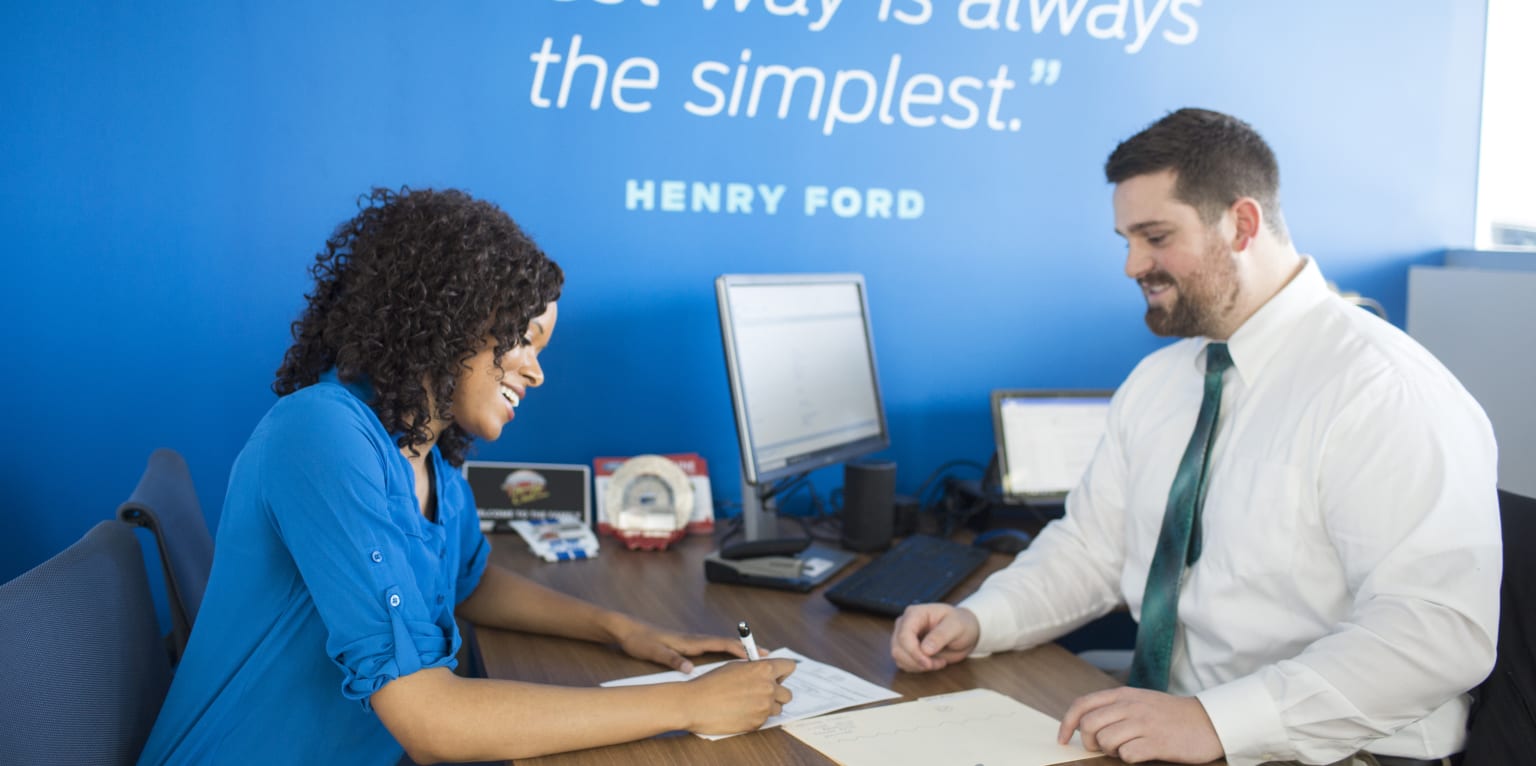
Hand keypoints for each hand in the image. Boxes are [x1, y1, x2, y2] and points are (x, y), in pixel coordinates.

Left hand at [612, 619, 745, 673]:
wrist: (627, 630)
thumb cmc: (640, 640)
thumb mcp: (653, 652)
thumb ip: (672, 660)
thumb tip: (690, 670)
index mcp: (690, 642)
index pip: (721, 644)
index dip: (740, 651)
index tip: (757, 657)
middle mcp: (694, 640)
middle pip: (726, 643)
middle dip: (747, 649)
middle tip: (767, 656)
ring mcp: (691, 641)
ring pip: (721, 645)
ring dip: (738, 651)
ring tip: (755, 659)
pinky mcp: (686, 645)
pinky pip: (713, 648)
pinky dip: (726, 652)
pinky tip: (729, 660)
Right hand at [680, 658, 796, 734]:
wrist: (694, 703)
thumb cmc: (712, 682)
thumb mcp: (736, 666)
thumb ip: (756, 668)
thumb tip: (768, 671)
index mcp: (764, 669)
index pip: (789, 667)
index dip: (783, 671)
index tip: (777, 676)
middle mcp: (768, 688)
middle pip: (787, 693)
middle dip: (777, 693)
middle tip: (761, 692)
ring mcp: (764, 707)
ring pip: (778, 708)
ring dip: (768, 706)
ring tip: (748, 703)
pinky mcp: (757, 723)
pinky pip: (764, 720)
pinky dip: (755, 716)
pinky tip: (739, 712)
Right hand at [890, 603, 980, 671]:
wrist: (965, 631)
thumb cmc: (961, 624)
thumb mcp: (956, 626)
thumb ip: (940, 636)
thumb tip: (925, 649)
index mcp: (914, 614)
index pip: (904, 635)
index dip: (913, 652)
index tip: (928, 663)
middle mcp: (905, 624)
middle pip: (898, 648)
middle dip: (916, 661)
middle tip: (937, 663)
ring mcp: (904, 637)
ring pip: (898, 657)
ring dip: (917, 666)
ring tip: (937, 663)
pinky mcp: (907, 649)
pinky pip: (904, 663)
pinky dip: (917, 668)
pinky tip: (932, 663)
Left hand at [1057, 687, 1223, 763]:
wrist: (1209, 721)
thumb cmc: (1171, 715)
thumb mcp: (1140, 702)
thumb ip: (1115, 708)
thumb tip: (1085, 725)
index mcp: (1123, 695)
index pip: (1082, 705)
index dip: (1066, 723)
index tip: (1062, 739)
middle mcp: (1131, 706)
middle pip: (1088, 725)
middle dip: (1088, 741)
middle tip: (1102, 748)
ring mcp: (1144, 724)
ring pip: (1105, 740)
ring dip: (1111, 751)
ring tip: (1126, 749)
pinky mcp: (1157, 742)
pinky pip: (1127, 755)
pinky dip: (1129, 758)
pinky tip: (1141, 754)